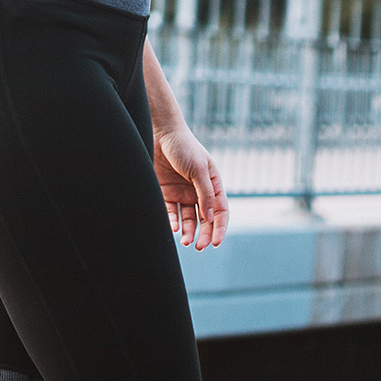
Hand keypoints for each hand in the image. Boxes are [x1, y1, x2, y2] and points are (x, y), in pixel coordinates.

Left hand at [153, 124, 228, 250]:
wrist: (160, 133)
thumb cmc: (184, 147)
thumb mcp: (199, 169)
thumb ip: (205, 193)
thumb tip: (210, 219)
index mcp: (212, 185)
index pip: (220, 212)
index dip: (220, 228)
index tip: (216, 243)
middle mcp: (198, 192)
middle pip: (204, 219)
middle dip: (204, 235)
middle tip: (199, 247)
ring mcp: (182, 193)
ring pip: (187, 219)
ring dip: (187, 231)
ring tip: (185, 241)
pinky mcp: (166, 193)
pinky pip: (170, 212)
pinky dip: (172, 221)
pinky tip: (173, 227)